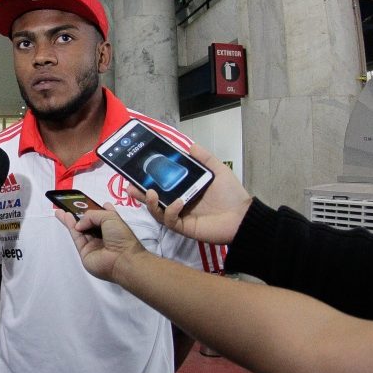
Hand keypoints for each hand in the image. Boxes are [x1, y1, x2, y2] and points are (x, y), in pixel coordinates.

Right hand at [55, 207, 146, 282]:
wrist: (121, 259)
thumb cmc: (121, 237)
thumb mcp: (110, 217)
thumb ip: (92, 215)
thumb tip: (79, 223)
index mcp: (113, 226)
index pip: (104, 216)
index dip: (96, 209)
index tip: (88, 202)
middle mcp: (103, 235)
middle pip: (89, 222)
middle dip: (79, 214)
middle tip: (68, 206)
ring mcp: (93, 243)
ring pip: (80, 229)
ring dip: (71, 219)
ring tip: (60, 210)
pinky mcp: (84, 251)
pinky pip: (76, 236)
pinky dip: (70, 226)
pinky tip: (65, 217)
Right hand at [127, 143, 251, 244]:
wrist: (243, 216)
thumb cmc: (231, 194)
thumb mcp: (218, 171)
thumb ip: (205, 158)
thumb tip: (190, 145)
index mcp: (184, 190)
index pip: (162, 185)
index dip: (148, 180)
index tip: (138, 172)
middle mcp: (178, 203)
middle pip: (153, 199)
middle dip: (139, 193)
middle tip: (130, 186)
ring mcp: (179, 216)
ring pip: (156, 211)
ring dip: (150, 203)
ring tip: (149, 193)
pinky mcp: (183, 227)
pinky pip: (169, 220)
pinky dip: (170, 211)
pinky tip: (178, 203)